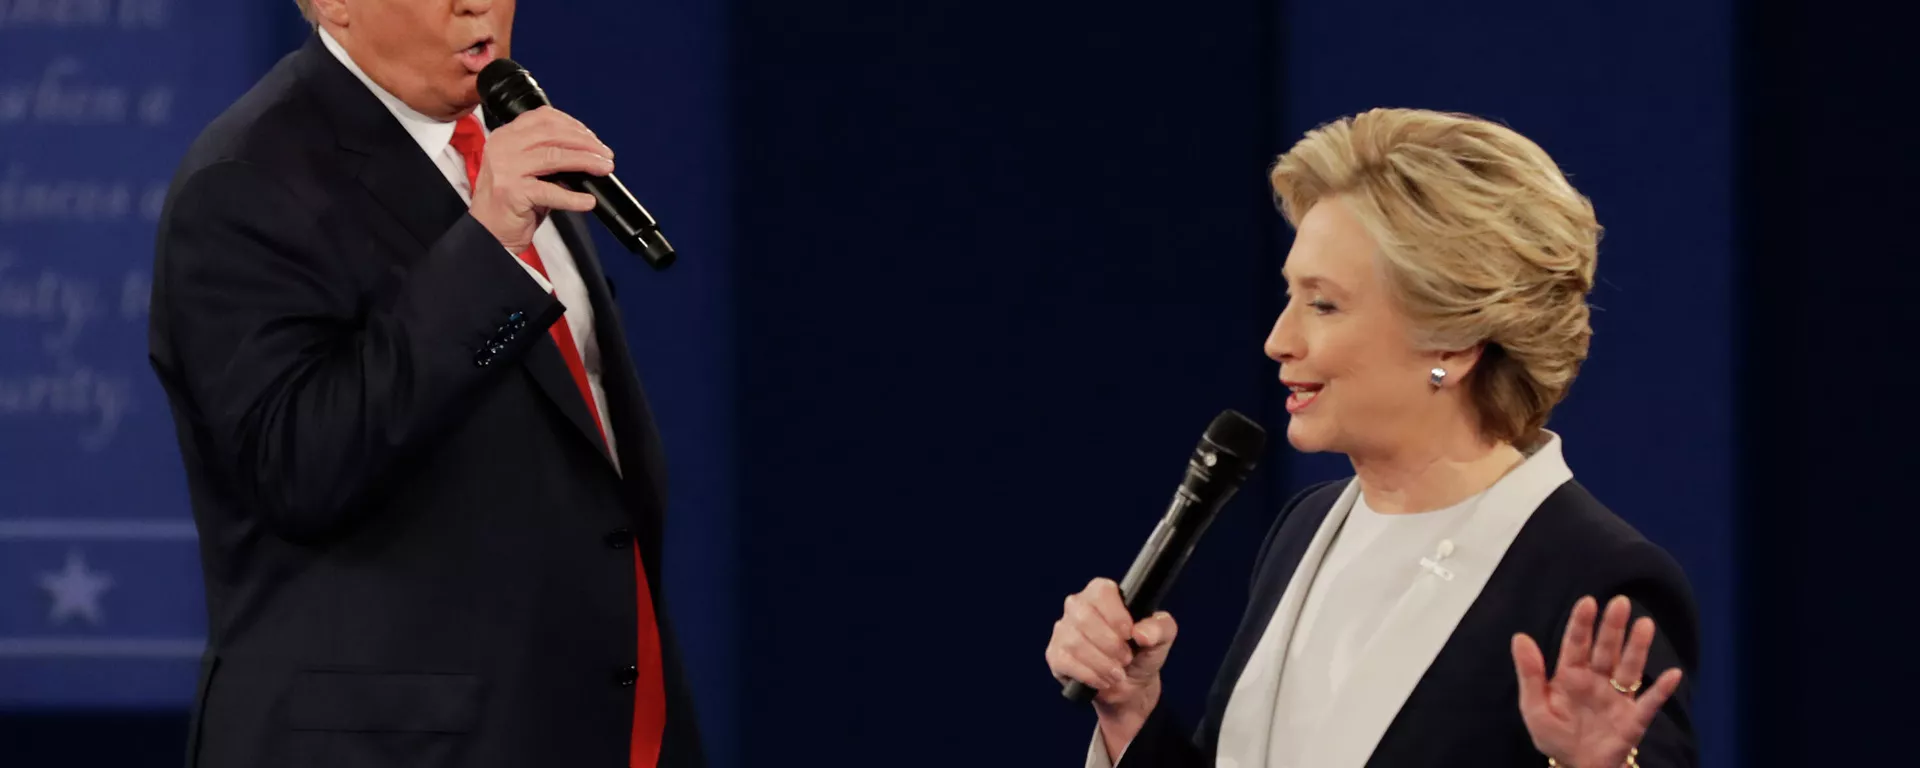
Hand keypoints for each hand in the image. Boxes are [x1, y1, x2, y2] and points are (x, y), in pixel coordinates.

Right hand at [468, 106, 613, 252]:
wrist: (488, 234)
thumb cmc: (511, 203)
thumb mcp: (527, 171)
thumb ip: (549, 156)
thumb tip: (587, 153)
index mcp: (505, 136)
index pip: (543, 117)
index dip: (573, 124)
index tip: (592, 137)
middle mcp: (503, 147)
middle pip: (553, 134)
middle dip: (586, 143)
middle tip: (606, 155)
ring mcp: (506, 168)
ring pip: (555, 156)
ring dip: (586, 161)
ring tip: (604, 169)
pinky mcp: (513, 192)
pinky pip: (551, 192)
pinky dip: (574, 197)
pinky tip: (588, 201)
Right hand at [1045, 579, 1177, 735]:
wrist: (1129, 686)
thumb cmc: (1142, 653)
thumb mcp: (1161, 639)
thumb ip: (1160, 628)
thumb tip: (1141, 633)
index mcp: (1103, 594)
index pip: (1101, 591)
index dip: (1115, 614)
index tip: (1129, 634)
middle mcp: (1078, 607)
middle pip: (1084, 616)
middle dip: (1109, 644)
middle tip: (1126, 659)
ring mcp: (1063, 630)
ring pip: (1075, 642)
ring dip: (1102, 663)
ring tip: (1118, 674)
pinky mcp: (1055, 654)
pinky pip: (1065, 661)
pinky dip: (1089, 675)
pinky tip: (1103, 681)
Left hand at [1511, 595, 1683, 767]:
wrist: (1576, 766)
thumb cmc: (1554, 735)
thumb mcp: (1533, 706)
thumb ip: (1529, 673)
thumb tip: (1520, 636)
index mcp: (1570, 675)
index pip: (1576, 644)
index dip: (1581, 623)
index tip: (1587, 601)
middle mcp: (1597, 681)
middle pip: (1606, 650)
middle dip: (1612, 627)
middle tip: (1620, 602)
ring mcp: (1617, 698)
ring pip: (1629, 668)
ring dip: (1637, 648)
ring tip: (1644, 624)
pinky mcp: (1633, 719)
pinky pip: (1649, 702)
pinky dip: (1661, 690)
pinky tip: (1672, 674)